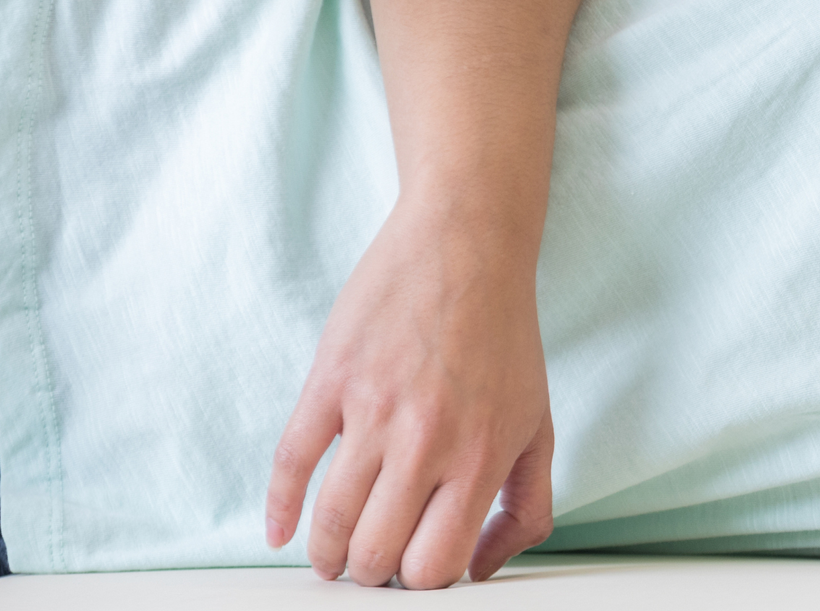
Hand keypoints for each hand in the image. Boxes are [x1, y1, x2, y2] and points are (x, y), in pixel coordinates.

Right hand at [266, 204, 554, 587]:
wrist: (467, 242)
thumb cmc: (505, 338)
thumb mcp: (539, 425)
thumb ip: (525, 506)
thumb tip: (482, 571)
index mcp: (482, 458)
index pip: (434, 568)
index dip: (418, 583)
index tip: (412, 570)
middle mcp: (428, 442)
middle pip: (378, 555)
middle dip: (370, 574)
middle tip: (370, 565)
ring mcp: (373, 410)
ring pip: (332, 521)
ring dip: (327, 553)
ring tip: (332, 557)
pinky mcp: (331, 379)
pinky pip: (291, 462)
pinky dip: (280, 509)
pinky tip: (281, 531)